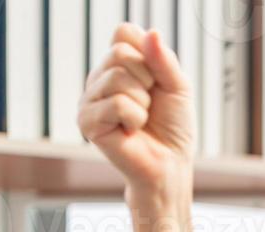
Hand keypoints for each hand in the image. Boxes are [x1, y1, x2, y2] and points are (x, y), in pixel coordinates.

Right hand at [78, 22, 194, 199]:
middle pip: (120, 53)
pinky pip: (117, 104)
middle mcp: (99, 77)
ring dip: (142, 102)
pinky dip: (135, 118)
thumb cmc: (173, 127)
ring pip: (118, 78)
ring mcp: (89, 98)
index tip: (156, 80)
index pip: (123, 33)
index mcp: (117, 64)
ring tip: (141, 119)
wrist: (169, 165)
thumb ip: (164, 59)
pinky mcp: (86, 121)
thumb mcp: (178, 86)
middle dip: (147, 80)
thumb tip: (151, 32)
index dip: (148, 54)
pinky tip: (130, 131)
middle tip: (149, 104)